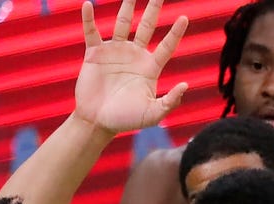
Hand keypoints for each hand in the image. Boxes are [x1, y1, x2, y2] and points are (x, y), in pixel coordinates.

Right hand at [72, 0, 188, 134]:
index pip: (166, 46)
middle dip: (153, 8)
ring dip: (126, 6)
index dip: (175, 33)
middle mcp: (134, 55)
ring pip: (122, 23)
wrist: (97, 122)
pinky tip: (88, 5)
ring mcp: (114, 52)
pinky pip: (92, 32)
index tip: (184, 17)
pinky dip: (89, 19)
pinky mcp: (95, 54)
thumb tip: (185, 85)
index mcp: (149, 67)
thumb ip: (169, 102)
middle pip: (147, 26)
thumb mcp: (152, 115)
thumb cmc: (125, 120)